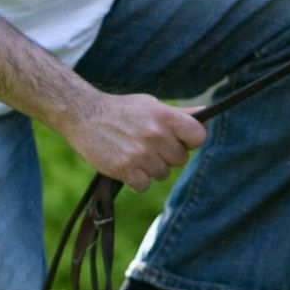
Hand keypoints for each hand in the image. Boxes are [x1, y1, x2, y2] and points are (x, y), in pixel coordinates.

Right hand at [58, 91, 207, 191]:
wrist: (84, 115)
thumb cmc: (122, 110)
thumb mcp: (152, 104)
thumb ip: (179, 114)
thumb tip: (205, 113)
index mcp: (165, 116)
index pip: (198, 136)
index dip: (191, 141)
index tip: (181, 140)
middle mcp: (156, 135)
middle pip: (180, 159)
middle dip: (168, 156)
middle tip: (150, 146)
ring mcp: (140, 153)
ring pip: (162, 174)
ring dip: (151, 169)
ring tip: (136, 153)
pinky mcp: (125, 169)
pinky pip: (144, 185)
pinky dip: (136, 180)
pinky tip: (127, 166)